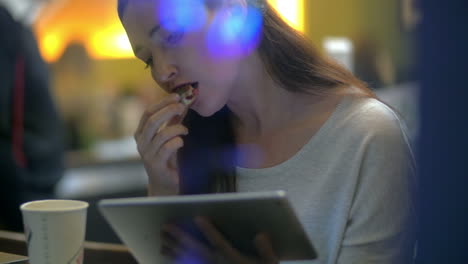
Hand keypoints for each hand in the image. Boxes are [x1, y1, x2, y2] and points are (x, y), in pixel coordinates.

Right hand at [134, 93, 187, 195]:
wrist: (165, 183)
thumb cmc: (167, 157)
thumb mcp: (167, 136)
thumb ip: (171, 122)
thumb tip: (181, 104)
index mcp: (141, 132)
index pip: (148, 112)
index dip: (162, 103)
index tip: (176, 96)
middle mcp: (141, 142)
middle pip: (152, 121)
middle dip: (168, 110)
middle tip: (182, 106)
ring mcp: (147, 154)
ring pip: (161, 134)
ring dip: (176, 128)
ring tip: (185, 130)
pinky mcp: (156, 164)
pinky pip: (167, 148)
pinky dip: (177, 141)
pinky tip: (182, 141)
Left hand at [160, 217, 278, 263]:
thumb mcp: (271, 263)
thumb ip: (266, 250)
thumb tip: (261, 235)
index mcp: (234, 259)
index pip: (220, 243)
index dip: (209, 231)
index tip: (199, 217)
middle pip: (197, 250)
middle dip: (181, 238)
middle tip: (166, 226)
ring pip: (189, 259)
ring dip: (174, 250)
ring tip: (161, 240)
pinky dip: (176, 260)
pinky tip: (166, 252)